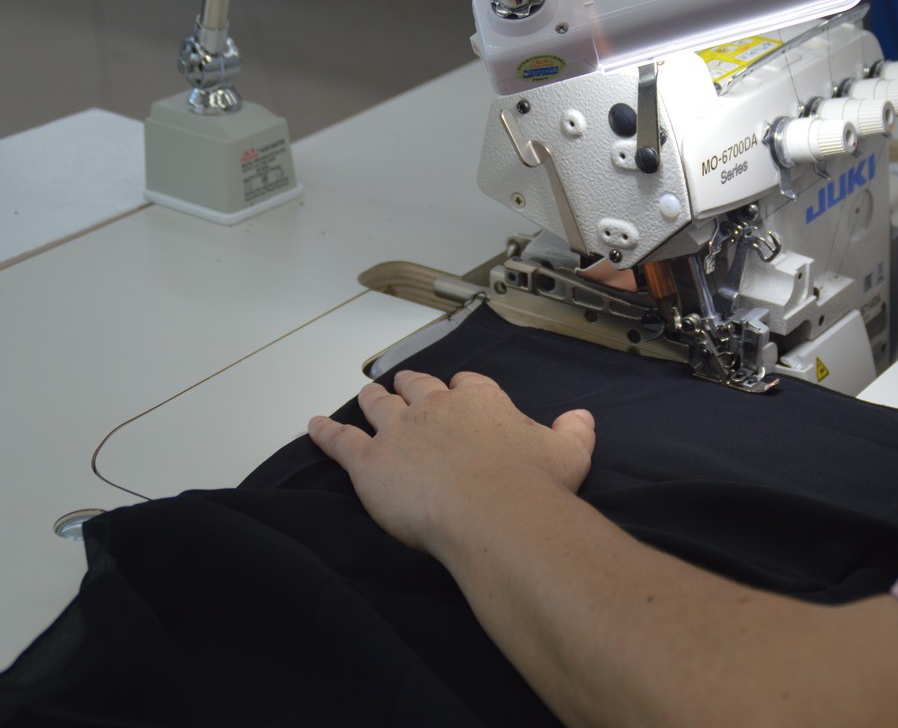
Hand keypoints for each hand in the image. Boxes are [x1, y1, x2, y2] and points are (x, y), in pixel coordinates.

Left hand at [308, 370, 595, 552]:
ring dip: (372, 399)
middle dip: (412, 386)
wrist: (496, 514)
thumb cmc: (536, 485)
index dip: (462, 390)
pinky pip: (341, 440)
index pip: (467, 384)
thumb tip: (581, 416)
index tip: (461, 395)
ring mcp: (399, 432)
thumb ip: (575, 430)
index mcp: (480, 401)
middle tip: (407, 388)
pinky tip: (313, 426)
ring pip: (378, 405)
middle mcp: (436, 407)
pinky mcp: (370, 463)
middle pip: (418, 386)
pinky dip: (325, 432)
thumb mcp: (571, 453)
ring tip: (367, 395)